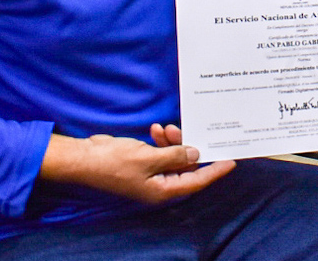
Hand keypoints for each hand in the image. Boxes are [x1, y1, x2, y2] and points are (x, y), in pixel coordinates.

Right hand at [43, 126, 234, 204]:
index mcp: (162, 190)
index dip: (215, 171)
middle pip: (186, 167)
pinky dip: (161, 141)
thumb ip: (175, 156)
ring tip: (167, 127)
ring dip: (174, 141)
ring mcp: (150, 174)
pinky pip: (160, 152)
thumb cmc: (114, 162)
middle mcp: (159, 185)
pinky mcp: (142, 162)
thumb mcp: (149, 157)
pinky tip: (156, 128)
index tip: (231, 160)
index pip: (197, 181)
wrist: (85, 158)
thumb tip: (195, 154)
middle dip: (189, 148)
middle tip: (190, 130)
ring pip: (173, 157)